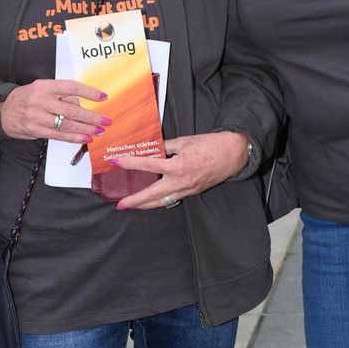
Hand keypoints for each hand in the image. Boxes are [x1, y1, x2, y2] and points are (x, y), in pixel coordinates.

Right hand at [0, 79, 109, 143]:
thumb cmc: (28, 98)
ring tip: (99, 131)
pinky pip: (58, 135)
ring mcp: (37, 116)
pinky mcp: (35, 130)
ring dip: (86, 129)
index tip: (104, 97)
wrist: (4, 111)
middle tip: (106, 121)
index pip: (71, 87)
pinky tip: (85, 138)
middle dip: (92, 116)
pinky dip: (74, 137)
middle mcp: (41, 100)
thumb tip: (83, 104)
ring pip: (66, 124)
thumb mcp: (42, 89)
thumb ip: (61, 95)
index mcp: (45, 86)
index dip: (89, 92)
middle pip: (71, 109)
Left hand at [109, 130, 249, 210]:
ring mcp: (188, 190)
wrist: (233, 153)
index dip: (129, 163)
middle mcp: (181, 182)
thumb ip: (165, 147)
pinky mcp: (193, 192)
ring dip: (146, 205)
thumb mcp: (184, 141)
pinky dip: (161, 200)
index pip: (148, 165)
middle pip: (152, 195)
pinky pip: (173, 199)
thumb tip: (150, 148)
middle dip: (135, 201)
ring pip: (162, 201)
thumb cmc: (211, 145)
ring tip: (132, 206)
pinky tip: (153, 200)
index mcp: (178, 166)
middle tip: (120, 204)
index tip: (115, 162)